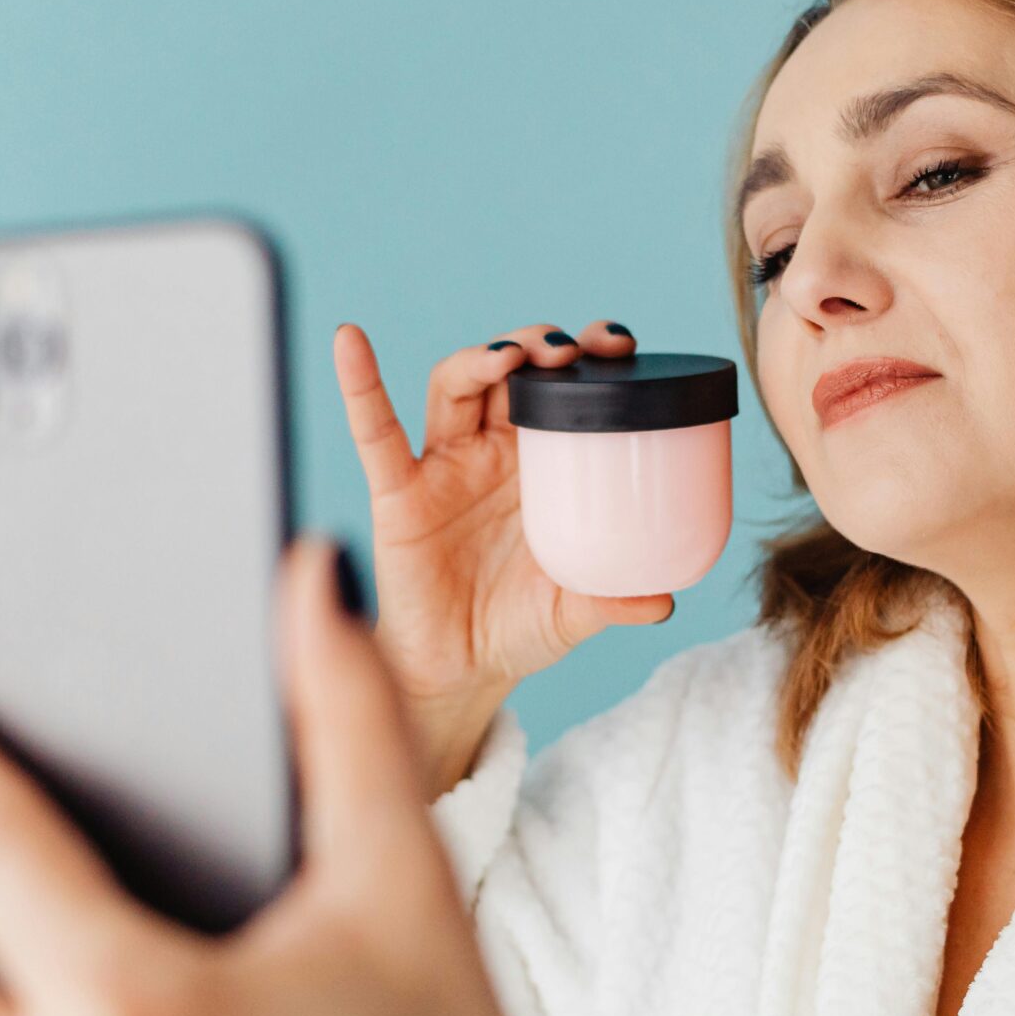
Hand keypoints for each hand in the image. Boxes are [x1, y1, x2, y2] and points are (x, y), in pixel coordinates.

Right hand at [332, 319, 673, 791]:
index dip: (586, 357)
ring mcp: (444, 467)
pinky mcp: (398, 494)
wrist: (459, 673)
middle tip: (568, 348)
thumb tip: (664, 601)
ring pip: (456, 386)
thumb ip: (614, 602)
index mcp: (540, 465)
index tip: (617, 344)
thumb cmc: (517, 630)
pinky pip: (375, 433)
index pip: (563, 388)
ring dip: (481, 357)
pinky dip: (360, 385)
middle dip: (538, 345)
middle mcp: (491, 453)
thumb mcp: (573, 613)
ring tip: (512, 354)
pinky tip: (351, 342)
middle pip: (509, 371)